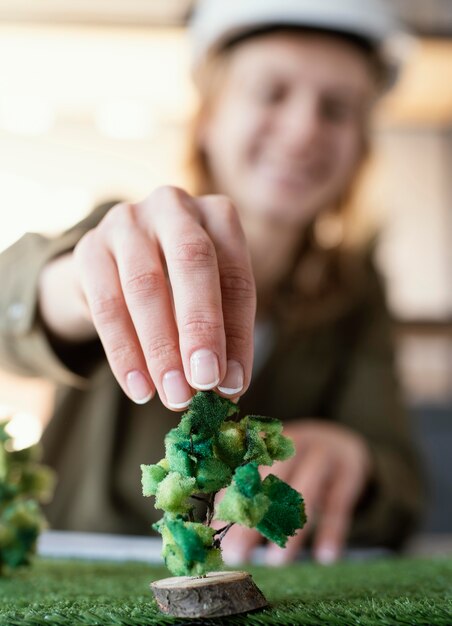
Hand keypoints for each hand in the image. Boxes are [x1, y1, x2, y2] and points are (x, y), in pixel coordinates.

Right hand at [38, 187, 255, 409]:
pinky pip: (106, 304)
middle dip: (200, 328)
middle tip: (204, 382)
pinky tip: (140, 389)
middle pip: (192, 262)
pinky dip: (124, 353)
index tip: (233, 382)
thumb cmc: (179, 283)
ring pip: (144, 286)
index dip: (237, 332)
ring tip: (174, 396)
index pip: (235, 276)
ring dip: (161, 349)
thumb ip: (221, 334)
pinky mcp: (89, 247)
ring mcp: (127, 221)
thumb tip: (228, 389)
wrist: (117, 265)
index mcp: (217, 216)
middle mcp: (173, 207)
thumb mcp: (210, 297)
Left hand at [221, 420, 371, 565]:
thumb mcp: (275, 466)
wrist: (345, 440)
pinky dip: (332, 531)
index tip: (215, 533)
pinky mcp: (351, 471)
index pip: (245, 471)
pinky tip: (326, 557)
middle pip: (269, 483)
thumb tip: (215, 525)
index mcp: (270, 441)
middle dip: (251, 520)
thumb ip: (249, 487)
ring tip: (276, 563)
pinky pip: (340, 504)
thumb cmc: (297, 462)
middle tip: (235, 555)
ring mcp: (324, 455)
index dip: (229, 502)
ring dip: (290, 530)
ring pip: (305, 493)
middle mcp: (295, 443)